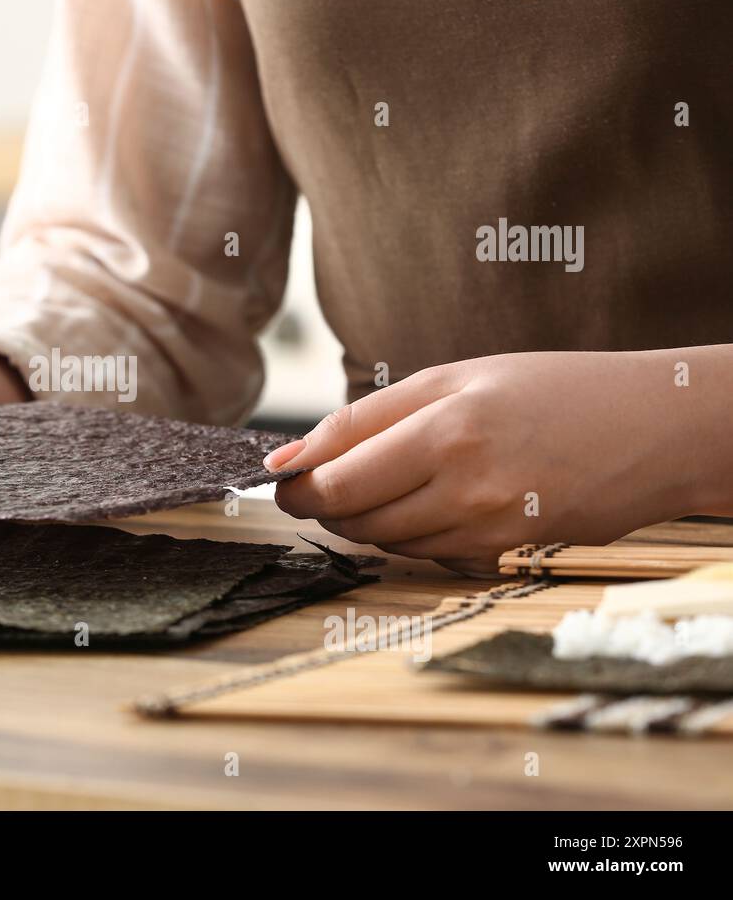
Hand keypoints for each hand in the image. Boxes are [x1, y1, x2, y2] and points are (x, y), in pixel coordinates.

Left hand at [266, 351, 706, 575]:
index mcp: (446, 424)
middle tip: (320, 488)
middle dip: (322, 505)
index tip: (280, 481)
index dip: (296, 485)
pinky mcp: (506, 555)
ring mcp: (488, 526)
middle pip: (352, 514)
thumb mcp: (456, 378)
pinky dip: (410, 537)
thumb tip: (284, 459)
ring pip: (386, 542)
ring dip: (365, 522)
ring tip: (385, 486)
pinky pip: (428, 557)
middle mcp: (464, 481)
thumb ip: (365, 417)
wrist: (654, 428)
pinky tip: (431, 505)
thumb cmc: (550, 390)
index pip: (337, 474)